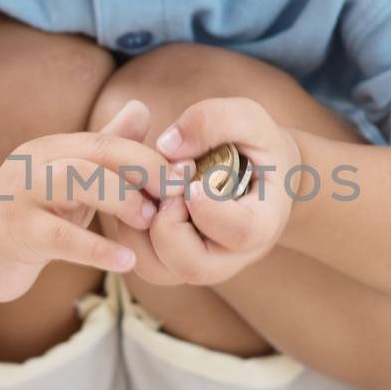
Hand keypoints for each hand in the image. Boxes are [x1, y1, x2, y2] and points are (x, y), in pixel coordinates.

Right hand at [0, 104, 174, 303]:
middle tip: (177, 197)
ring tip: (150, 222)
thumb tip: (142, 109)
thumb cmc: (27, 219)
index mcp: (52, 149)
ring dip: (121, 199)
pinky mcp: (13, 232)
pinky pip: (60, 236)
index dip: (151, 159)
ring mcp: (20, 196)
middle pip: (98, 152)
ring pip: (77, 181)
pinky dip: (96, 248)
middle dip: (145, 170)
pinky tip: (126, 261)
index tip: (184, 181)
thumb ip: (103, 150)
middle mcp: (35, 162)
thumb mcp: (68, 183)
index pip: (110, 141)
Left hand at [138, 97, 303, 286]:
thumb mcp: (247, 119)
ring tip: (148, 190)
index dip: (210, 208)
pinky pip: (139, 259)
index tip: (191, 180)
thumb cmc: (255, 144)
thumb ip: (213, 121)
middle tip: (166, 191)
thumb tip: (165, 146)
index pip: (239, 233)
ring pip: (157, 270)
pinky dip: (127, 227)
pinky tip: (138, 196)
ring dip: (139, 227)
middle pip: (193, 267)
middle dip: (167, 225)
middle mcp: (232, 256)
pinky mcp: (172, 262)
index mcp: (263, 224)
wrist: (257, 172)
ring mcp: (200, 264)